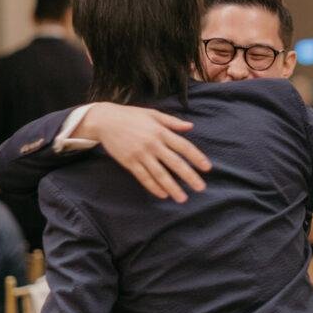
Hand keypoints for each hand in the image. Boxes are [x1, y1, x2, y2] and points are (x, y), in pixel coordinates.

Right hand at [79, 104, 211, 201]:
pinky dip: (153, 187)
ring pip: (159, 174)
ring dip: (172, 187)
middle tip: (200, 188)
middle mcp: (153, 144)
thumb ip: (172, 122)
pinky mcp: (129, 162)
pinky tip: (163, 195)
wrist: (105, 120)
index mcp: (161, 131)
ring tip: (183, 198)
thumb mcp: (153, 114)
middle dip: (189, 176)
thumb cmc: (131, 116)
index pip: (183, 146)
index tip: (207, 168)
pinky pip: (143, 177)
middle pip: (175, 163)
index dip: (196, 157)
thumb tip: (191, 126)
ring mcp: (140, 154)